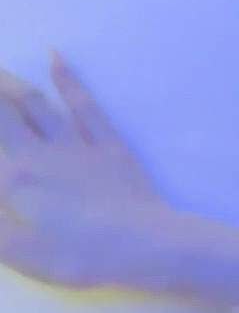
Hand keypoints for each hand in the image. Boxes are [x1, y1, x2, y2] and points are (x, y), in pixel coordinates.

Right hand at [0, 51, 171, 289]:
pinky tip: (55, 55)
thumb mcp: (20, 253)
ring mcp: (77, 144)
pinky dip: (67, 77)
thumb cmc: (83, 257)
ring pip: (34, 101)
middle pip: (0, 112)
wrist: (150, 247)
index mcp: (14, 180)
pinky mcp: (110, 143)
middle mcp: (39, 153)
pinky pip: (84, 103)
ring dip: (7, 81)